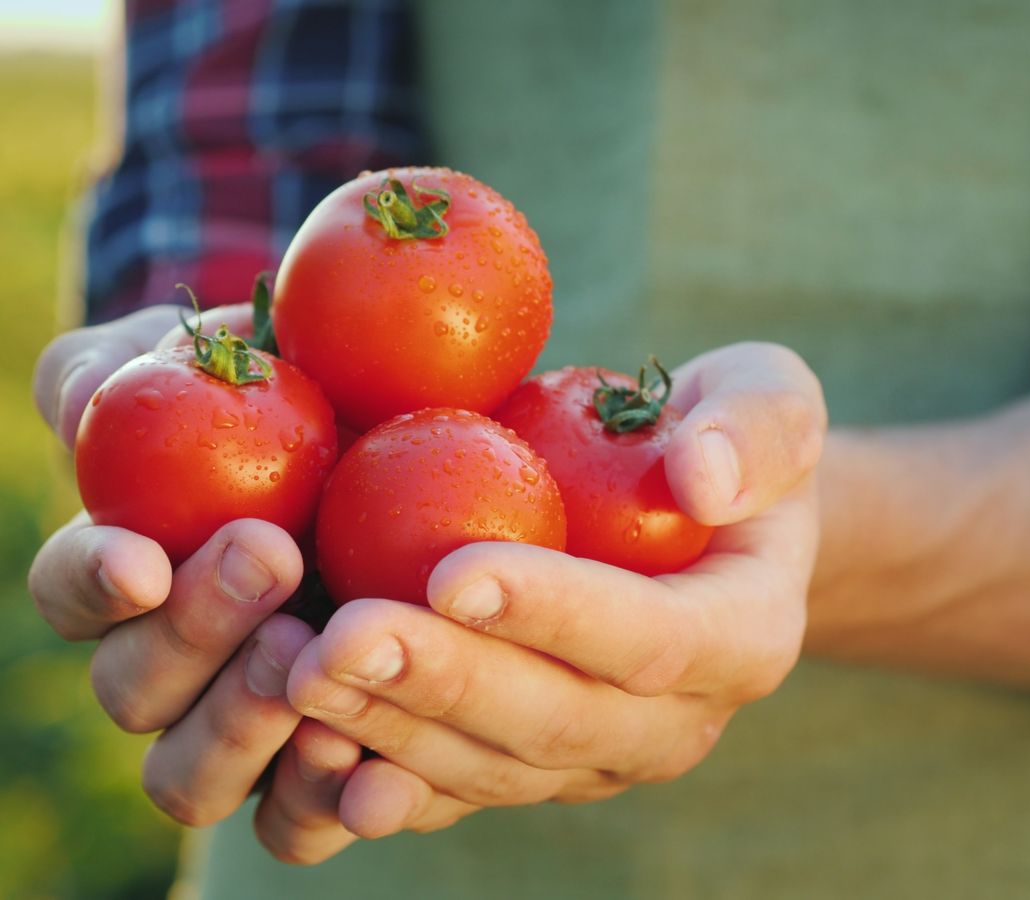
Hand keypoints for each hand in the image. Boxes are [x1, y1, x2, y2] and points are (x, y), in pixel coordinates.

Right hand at [30, 306, 337, 838]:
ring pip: (192, 778)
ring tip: (317, 663)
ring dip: (241, 728)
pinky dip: (319, 806)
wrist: (418, 443)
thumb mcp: (219, 356)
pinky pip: (296, 824)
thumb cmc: (301, 392)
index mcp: (134, 573)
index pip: (77, 590)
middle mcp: (176, 663)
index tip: (144, 559)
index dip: (94, 582)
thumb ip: (130, 375)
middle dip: (192, 636)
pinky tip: (372, 767)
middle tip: (273, 565)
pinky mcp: (324, 765)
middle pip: (135, 691)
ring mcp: (245, 724)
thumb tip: (75, 409)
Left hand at [285, 342, 823, 836]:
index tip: (453, 571)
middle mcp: (676, 721)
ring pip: (493, 769)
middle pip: (557, 723)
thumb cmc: (722, 437)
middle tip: (342, 640)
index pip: (653, 638)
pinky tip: (306, 744)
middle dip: (446, 686)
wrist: (692, 515)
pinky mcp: (533, 765)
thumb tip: (703, 477)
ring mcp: (600, 757)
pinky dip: (377, 775)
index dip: (557, 614)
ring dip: (391, 731)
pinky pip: (454, 789)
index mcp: (745, 635)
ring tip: (298, 678)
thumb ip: (758, 427)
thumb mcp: (770, 398)